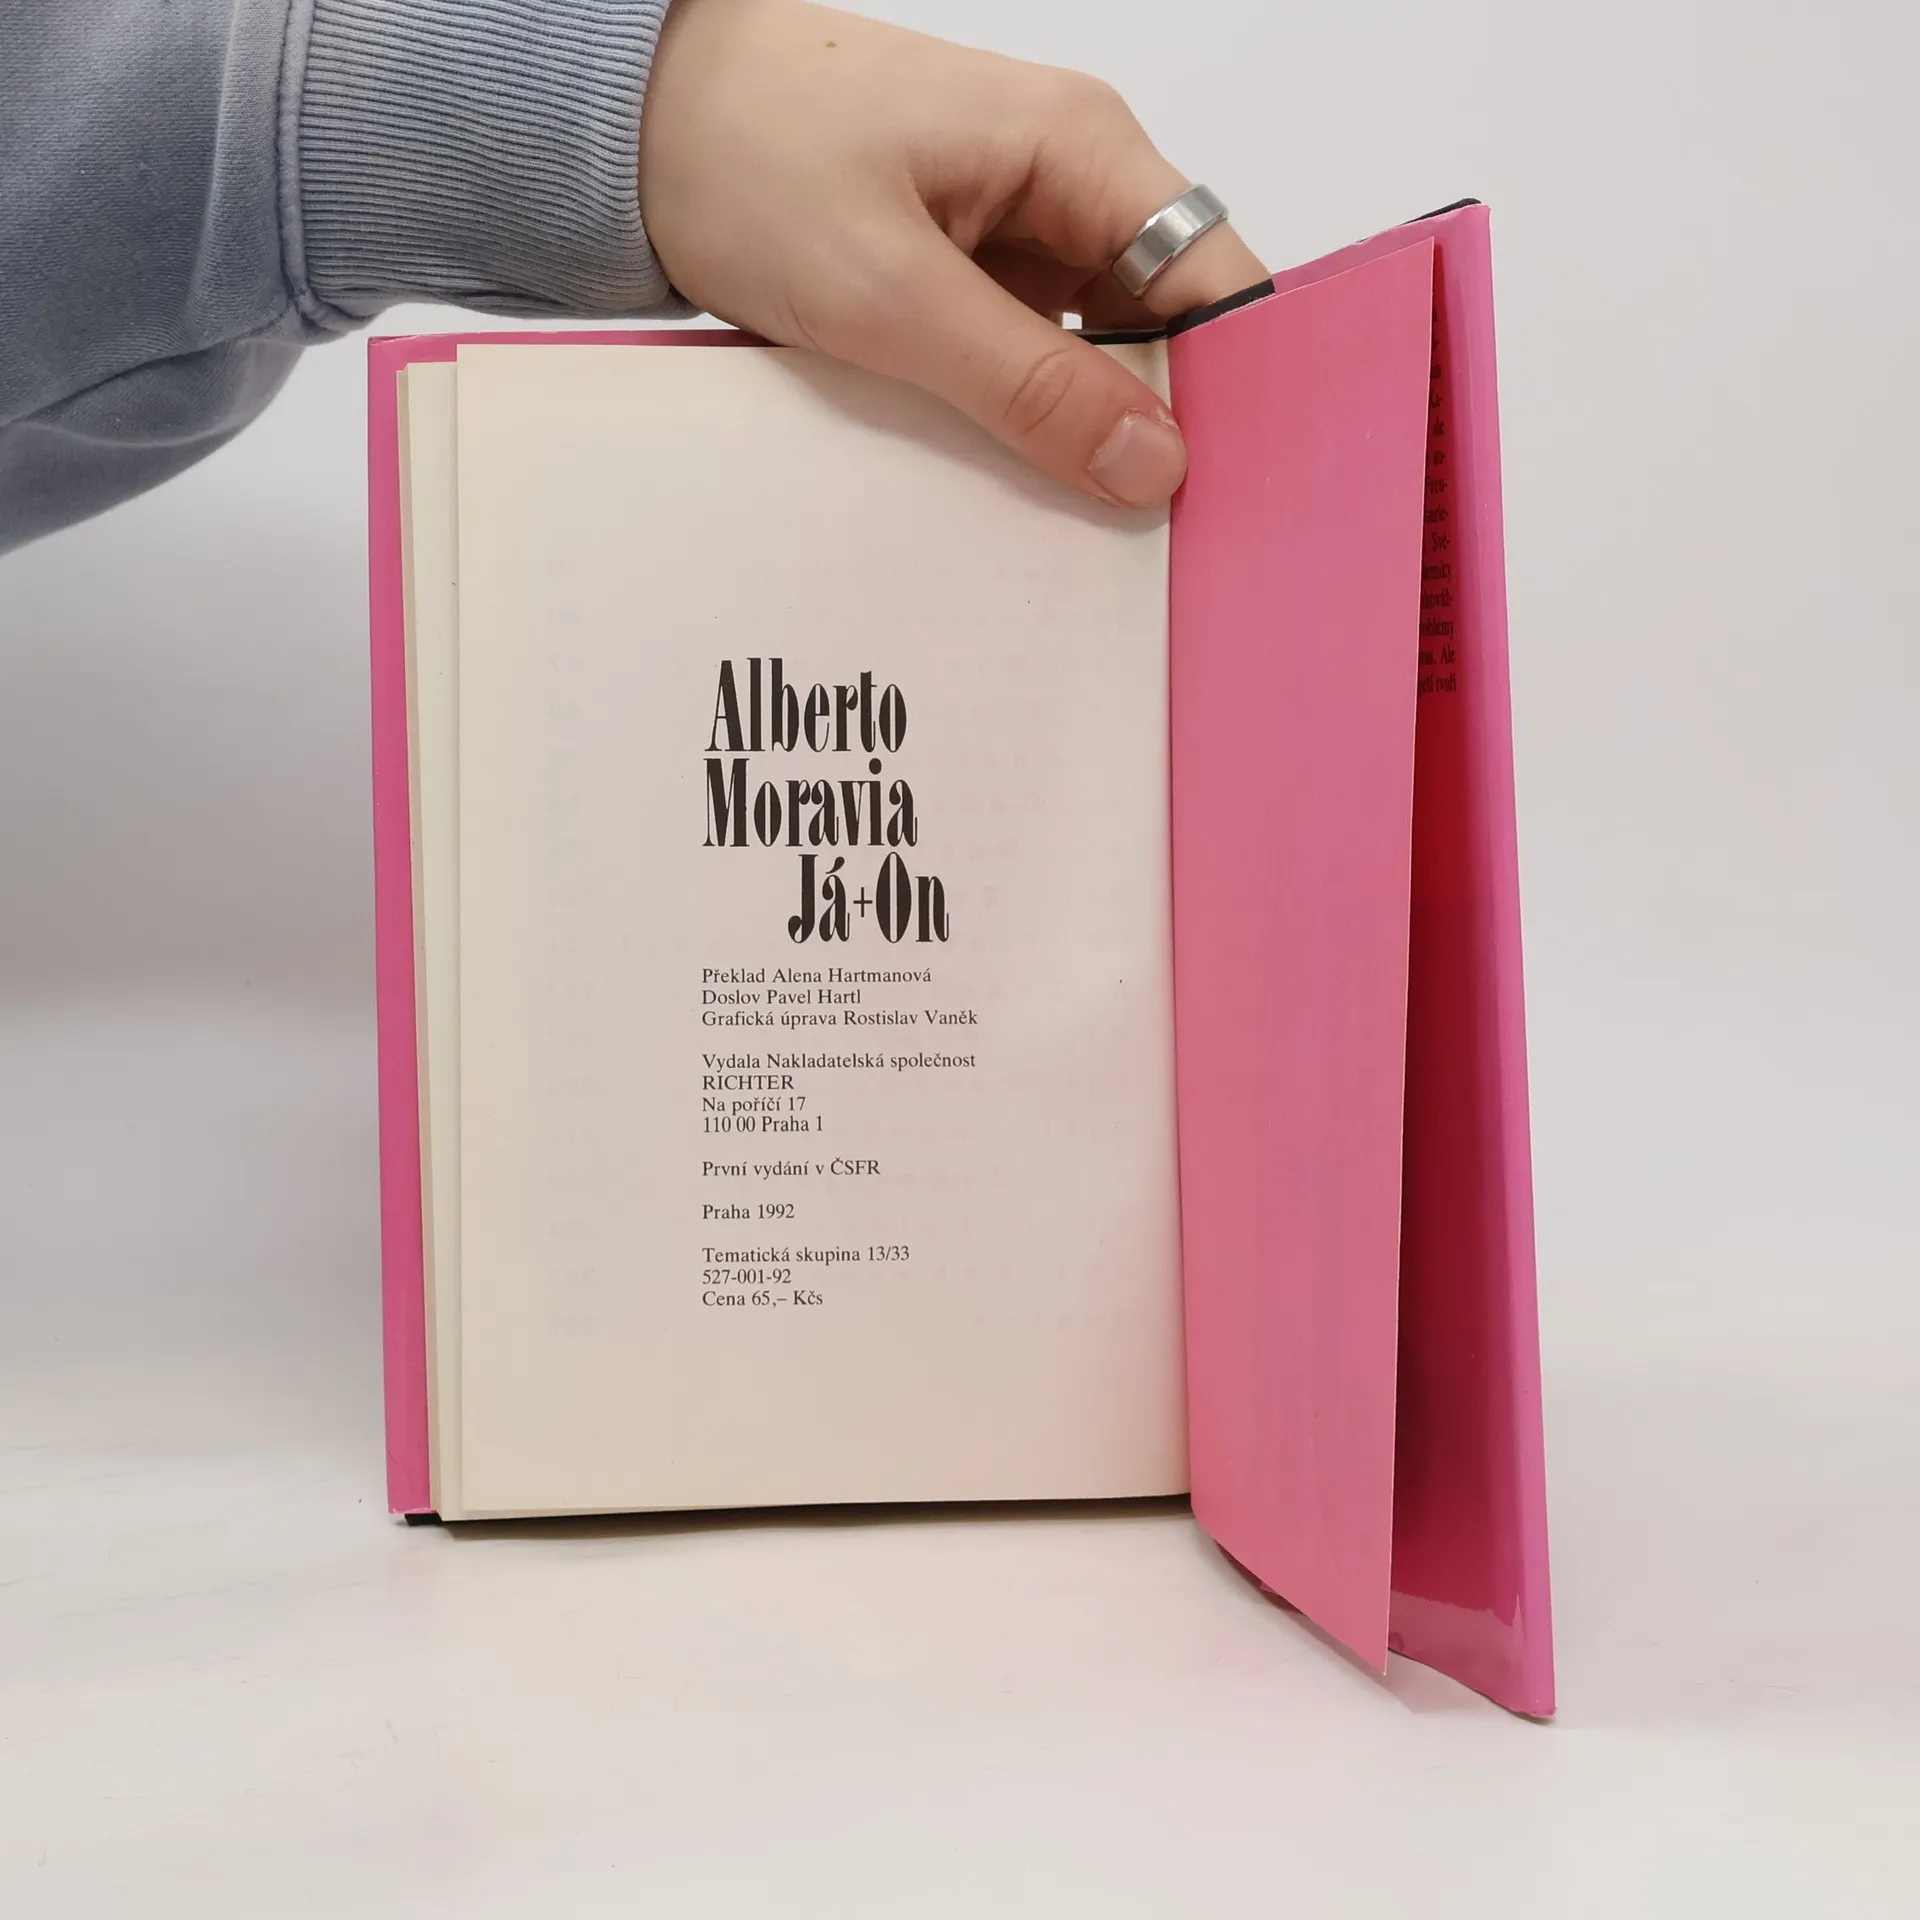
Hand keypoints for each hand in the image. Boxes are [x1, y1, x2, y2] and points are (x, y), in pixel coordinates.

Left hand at [638, 0, 1267, 506]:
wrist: (633, 125)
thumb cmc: (748, 157)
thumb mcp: (890, 293)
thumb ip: (1027, 384)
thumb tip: (1154, 464)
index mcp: (1080, 152)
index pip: (1216, 279)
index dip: (1237, 389)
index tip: (1233, 496)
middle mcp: (1068, 187)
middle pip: (1163, 328)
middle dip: (1161, 429)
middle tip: (1154, 547)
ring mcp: (1016, 235)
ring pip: (1093, 358)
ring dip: (1084, 437)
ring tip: (1086, 535)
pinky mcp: (966, 279)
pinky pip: (1026, 364)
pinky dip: (1023, 424)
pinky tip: (1015, 490)